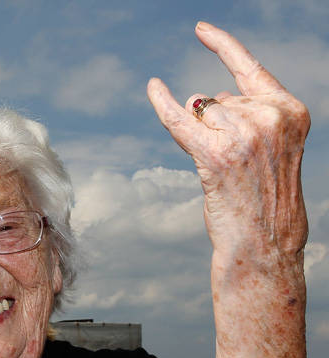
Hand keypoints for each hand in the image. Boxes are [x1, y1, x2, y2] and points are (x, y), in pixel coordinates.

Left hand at [147, 22, 309, 266]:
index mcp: (290, 111)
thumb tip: (198, 97)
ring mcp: (243, 134)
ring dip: (201, 135)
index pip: (250, 68)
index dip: (223, 46)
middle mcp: (269, 116)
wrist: (265, 241)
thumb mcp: (268, 148)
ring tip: (223, 169)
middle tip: (231, 162)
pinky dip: (162, 104)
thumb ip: (240, 117)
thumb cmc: (263, 198)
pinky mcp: (215, 154)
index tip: (200, 31)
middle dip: (212, 123)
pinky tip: (152, 87)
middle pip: (218, 98)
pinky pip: (180, 120)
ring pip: (201, 113)